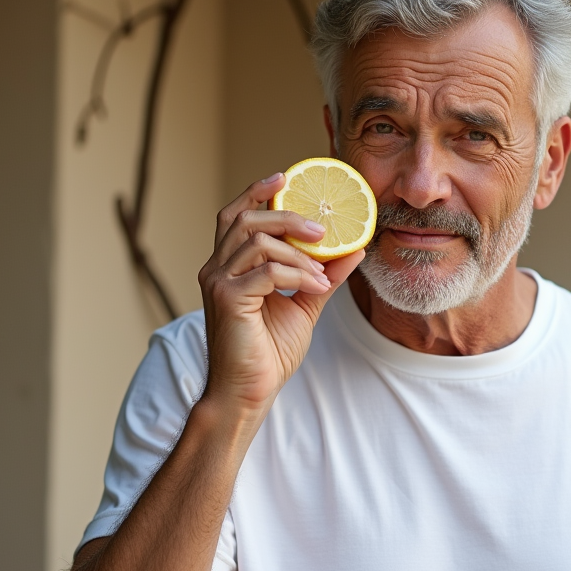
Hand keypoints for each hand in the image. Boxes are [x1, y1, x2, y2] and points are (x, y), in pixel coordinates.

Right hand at [197, 173, 364, 414]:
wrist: (250, 393)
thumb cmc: (269, 352)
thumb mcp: (304, 305)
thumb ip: (324, 275)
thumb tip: (354, 248)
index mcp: (229, 266)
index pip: (234, 215)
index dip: (256, 190)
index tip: (284, 177)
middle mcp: (216, 268)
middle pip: (245, 218)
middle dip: (286, 216)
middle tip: (322, 229)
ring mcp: (218, 282)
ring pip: (258, 241)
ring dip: (299, 252)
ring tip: (323, 272)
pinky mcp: (227, 299)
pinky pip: (268, 271)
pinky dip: (298, 274)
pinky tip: (316, 287)